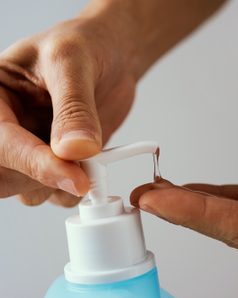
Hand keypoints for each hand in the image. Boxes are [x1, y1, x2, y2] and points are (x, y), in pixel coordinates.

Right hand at [0, 3, 137, 205]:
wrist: (110, 60)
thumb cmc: (85, 47)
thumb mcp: (72, 62)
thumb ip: (73, 108)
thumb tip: (74, 150)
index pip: (2, 144)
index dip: (36, 164)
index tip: (75, 176)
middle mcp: (9, 128)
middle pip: (5, 178)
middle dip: (44, 178)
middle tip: (84, 166)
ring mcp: (34, 148)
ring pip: (30, 191)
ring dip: (61, 186)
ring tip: (91, 159)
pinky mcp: (58, 161)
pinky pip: (56, 193)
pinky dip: (74, 189)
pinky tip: (92, 166)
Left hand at [131, 168, 237, 262]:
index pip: (228, 225)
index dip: (186, 213)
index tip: (151, 200)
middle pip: (216, 224)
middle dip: (174, 210)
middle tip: (141, 196)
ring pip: (222, 213)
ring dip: (187, 202)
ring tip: (158, 190)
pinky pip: (235, 204)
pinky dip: (210, 198)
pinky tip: (195, 192)